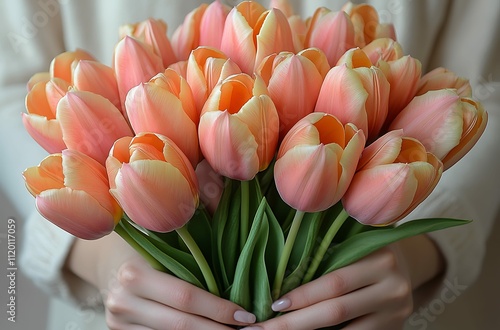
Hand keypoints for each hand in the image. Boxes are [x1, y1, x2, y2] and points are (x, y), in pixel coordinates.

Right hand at [67, 232, 255, 329]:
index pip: (185, 297)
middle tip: (246, 329)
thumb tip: (238, 242)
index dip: (219, 309)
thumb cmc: (148, 246)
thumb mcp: (164, 240)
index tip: (246, 314)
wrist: (110, 262)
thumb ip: (194, 244)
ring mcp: (119, 322)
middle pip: (180, 325)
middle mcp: (122, 301)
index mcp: (134, 273)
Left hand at [244, 235, 443, 329]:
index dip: (302, 296)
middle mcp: (392, 286)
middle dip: (295, 323)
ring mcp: (395, 311)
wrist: (405, 266)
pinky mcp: (395, 327)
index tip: (273, 305)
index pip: (333, 282)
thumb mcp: (353, 245)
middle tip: (263, 329)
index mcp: (379, 259)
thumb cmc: (365, 250)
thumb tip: (278, 281)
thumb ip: (326, 256)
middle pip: (336, 311)